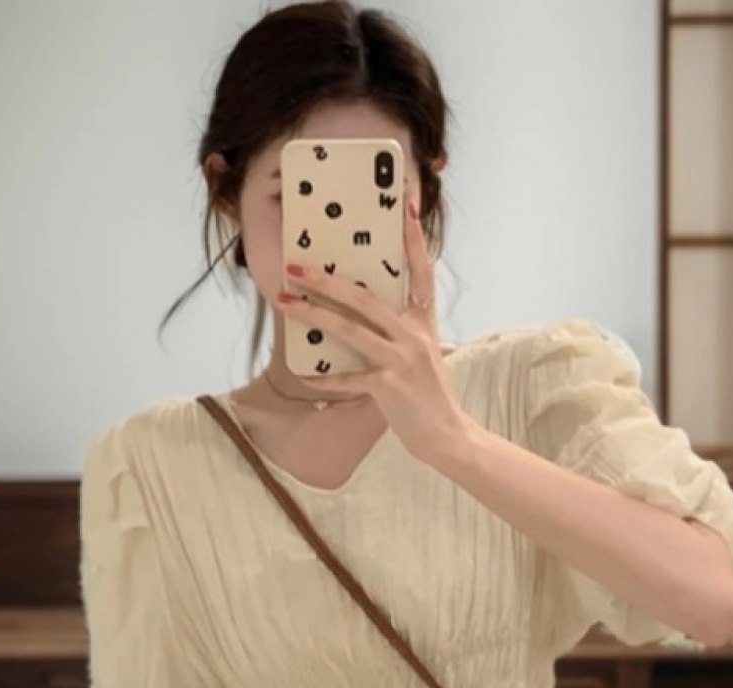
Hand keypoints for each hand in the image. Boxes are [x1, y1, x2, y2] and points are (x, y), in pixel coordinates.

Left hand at [276, 201, 473, 464]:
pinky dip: (324, 378)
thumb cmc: (431, 395)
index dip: (413, 239)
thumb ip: (401, 332)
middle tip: (297, 266)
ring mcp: (401, 359)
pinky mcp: (389, 386)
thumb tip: (365, 316)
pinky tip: (304, 375)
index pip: (421, 271)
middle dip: (328, 280)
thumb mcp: (425, 354)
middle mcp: (414, 335)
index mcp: (425, 322)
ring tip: (285, 302)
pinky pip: (347, 378)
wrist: (447, 435)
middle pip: (366, 298)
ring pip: (351, 329)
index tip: (405, 206)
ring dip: (314, 314)